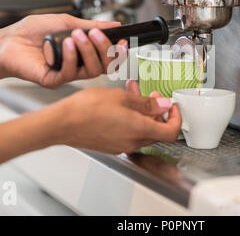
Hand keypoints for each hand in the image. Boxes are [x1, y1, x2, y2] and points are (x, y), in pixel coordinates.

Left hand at [0, 13, 124, 87]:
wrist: (7, 40)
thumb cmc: (32, 32)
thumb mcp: (66, 22)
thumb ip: (91, 25)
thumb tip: (114, 25)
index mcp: (82, 54)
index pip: (108, 58)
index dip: (118, 52)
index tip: (122, 40)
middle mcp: (77, 66)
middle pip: (104, 66)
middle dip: (105, 49)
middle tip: (95, 34)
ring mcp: (66, 74)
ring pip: (91, 71)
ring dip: (88, 52)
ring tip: (78, 35)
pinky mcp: (53, 80)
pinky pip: (70, 73)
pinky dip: (71, 56)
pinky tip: (66, 44)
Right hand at [51, 87, 180, 153]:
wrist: (62, 123)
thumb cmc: (86, 110)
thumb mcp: (121, 97)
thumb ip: (146, 103)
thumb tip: (163, 104)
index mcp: (139, 130)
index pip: (171, 132)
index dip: (177, 119)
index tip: (173, 107)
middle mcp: (132, 142)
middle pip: (157, 131)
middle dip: (159, 112)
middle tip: (153, 95)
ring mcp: (121, 145)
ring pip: (142, 130)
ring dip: (143, 112)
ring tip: (133, 93)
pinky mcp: (111, 145)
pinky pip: (129, 133)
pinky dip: (132, 119)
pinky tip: (121, 104)